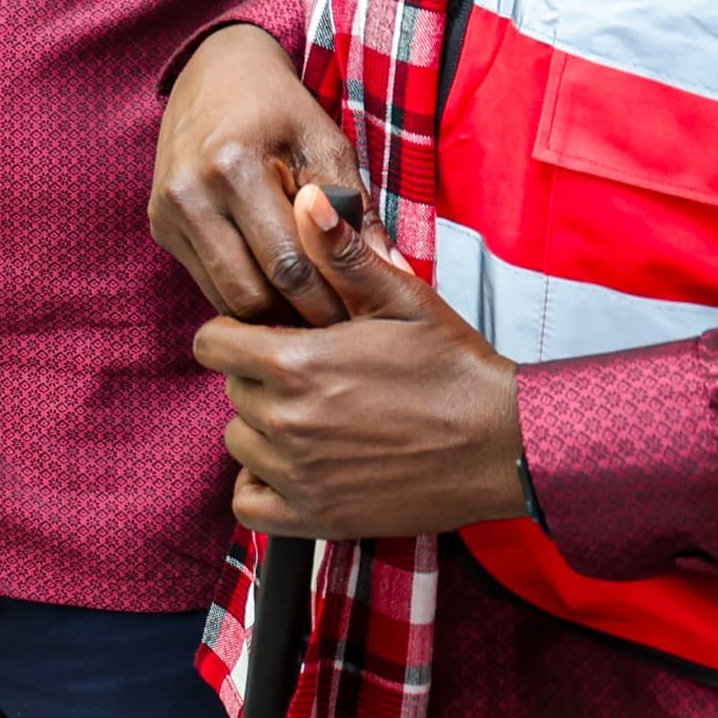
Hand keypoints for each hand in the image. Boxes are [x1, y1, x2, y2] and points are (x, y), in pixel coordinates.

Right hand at [150, 23, 366, 325]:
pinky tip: (274, 284)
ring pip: (224, 299)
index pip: (288, 265)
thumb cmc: (280, 110)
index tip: (361, 314)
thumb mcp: (327, 145)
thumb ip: (356, 209)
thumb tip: (393, 271)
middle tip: (339, 322)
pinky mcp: (160, 226)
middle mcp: (190, 194)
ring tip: (310, 306)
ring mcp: (167, 213)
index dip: (329, 301)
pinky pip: (207, 284)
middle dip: (299, 316)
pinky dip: (243, 293)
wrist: (215, 74)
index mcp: (234, 167)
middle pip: (251, 294)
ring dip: (270, 313)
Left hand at [195, 187, 529, 538]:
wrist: (505, 445)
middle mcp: (286, 421)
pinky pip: (249, 504)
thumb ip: (342, 253)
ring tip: (317, 418)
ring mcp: (298, 473)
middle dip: (260, 379)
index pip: (211, 344)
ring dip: (264, 430)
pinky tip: (297, 466)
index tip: (268, 336)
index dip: (236, 335)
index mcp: (295, 363)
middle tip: (313, 377)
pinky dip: (263, 487)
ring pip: (240, 442)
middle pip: (231, 390)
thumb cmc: (453, 368)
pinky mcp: (317, 517)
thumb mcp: (401, 298)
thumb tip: (307, 199)